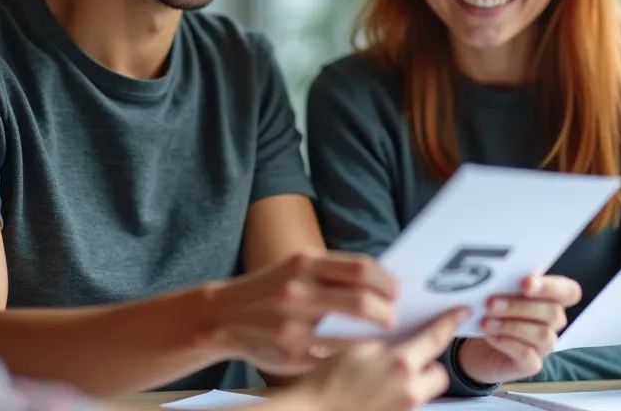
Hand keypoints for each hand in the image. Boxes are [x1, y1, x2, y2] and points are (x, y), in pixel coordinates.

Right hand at [203, 250, 397, 375]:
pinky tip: (359, 353)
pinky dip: (352, 355)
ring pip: (351, 335)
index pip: (361, 269)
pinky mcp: (291, 354)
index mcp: (304, 263)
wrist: (223, 315)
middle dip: (386, 312)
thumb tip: (381, 282)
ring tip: (383, 337)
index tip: (398, 291)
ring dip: (374, 338)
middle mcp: (298, 292)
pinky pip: (333, 356)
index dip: (386, 281)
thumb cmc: (272, 289)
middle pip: (361, 302)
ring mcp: (293, 325)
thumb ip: (333, 272)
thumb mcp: (297, 268)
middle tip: (394, 318)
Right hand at [288, 306, 469, 410]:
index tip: (461, 312)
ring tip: (388, 374)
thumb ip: (387, 343)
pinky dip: (399, 394)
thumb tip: (400, 340)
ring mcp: (402, 409)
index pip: (436, 338)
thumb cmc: (328, 380)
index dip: (449, 323)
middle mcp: (408, 391)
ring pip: (424, 391)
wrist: (312, 410)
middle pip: (438, 374)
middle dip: (428, 364)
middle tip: (408, 355)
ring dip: (414, 381)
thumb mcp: (357, 348)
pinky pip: (406, 403)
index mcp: (401, 365)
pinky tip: (377, 388)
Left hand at [456, 274, 581, 383]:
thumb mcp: (496, 292)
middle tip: (491, 303)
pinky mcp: (531, 364)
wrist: (476, 345)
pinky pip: (527, 355)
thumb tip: (489, 280)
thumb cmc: (492, 311)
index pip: (570, 291)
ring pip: (543, 335)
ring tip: (486, 322)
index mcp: (551, 297)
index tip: (525, 283)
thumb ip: (502, 283)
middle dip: (521, 306)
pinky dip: (507, 344)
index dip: (551, 287)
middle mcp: (553, 322)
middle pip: (553, 313)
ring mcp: (544, 345)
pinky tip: (490, 336)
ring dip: (511, 326)